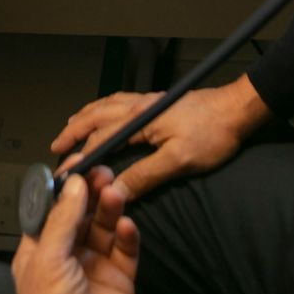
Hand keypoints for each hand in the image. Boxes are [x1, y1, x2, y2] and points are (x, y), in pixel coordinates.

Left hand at [12, 168, 139, 293]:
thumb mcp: (48, 262)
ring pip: (104, 226)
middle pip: (80, 214)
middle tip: (103, 171)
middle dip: (90, 192)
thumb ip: (62, 219)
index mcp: (37, 253)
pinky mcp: (119, 277)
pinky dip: (127, 234)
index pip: (49, 210)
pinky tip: (127, 226)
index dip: (63, 187)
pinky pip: (125, 247)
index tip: (77, 164)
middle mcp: (64, 257)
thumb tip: (72, 183)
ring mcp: (93, 266)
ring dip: (110, 207)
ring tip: (116, 192)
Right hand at [51, 74, 272, 200]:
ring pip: (106, 105)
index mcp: (138, 119)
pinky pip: (119, 101)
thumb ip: (145, 176)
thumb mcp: (179, 161)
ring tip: (72, 126)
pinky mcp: (158, 102)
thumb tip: (115, 191)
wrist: (237, 109)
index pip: (98, 140)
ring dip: (86, 117)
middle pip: (95, 116)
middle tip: (57, 146)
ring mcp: (147, 101)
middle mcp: (138, 106)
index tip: (64, 173)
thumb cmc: (213, 133)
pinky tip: (106, 113)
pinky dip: (103, 108)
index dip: (79, 158)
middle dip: (74, 131)